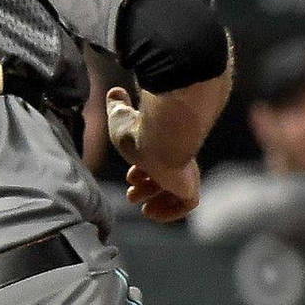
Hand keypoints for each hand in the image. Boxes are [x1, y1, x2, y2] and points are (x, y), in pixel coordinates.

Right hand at [106, 86, 200, 222]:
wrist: (162, 135)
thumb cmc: (140, 127)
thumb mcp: (120, 117)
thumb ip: (118, 105)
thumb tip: (114, 91)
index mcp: (163, 142)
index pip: (158, 160)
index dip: (142, 171)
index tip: (131, 174)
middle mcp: (176, 157)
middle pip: (167, 177)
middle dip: (147, 188)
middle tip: (132, 193)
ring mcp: (184, 173)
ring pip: (176, 192)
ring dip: (156, 200)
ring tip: (141, 206)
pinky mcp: (189, 186)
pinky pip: (187, 205)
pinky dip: (170, 212)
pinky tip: (151, 212)